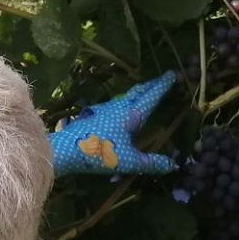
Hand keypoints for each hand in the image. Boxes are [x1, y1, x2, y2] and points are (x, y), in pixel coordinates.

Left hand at [50, 73, 176, 175]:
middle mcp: (120, 108)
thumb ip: (150, 163)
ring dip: (137, 92)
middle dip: (151, 86)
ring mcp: (106, 110)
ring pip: (126, 96)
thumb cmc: (99, 153)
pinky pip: (116, 104)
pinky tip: (120, 108)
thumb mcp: (128, 161)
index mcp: (132, 115)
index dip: (162, 86)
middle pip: (138, 92)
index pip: (151, 97)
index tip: (172, 74)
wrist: (66, 149)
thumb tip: (172, 165)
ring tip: (144, 91)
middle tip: (161, 80)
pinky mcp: (95, 115)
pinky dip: (125, 101)